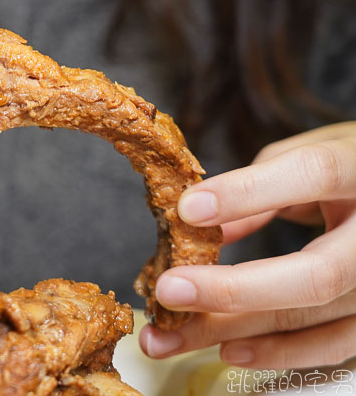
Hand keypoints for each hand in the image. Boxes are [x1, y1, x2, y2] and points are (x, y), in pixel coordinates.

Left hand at [139, 122, 355, 367]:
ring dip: (234, 330)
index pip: (312, 174)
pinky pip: (332, 345)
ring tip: (170, 335)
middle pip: (317, 273)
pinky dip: (276, 351)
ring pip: (312, 314)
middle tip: (168, 291)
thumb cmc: (343, 168)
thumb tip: (193, 224)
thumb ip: (252, 189)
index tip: (187, 209)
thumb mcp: (301, 155)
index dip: (247, 193)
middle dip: (233, 288)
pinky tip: (227, 349)